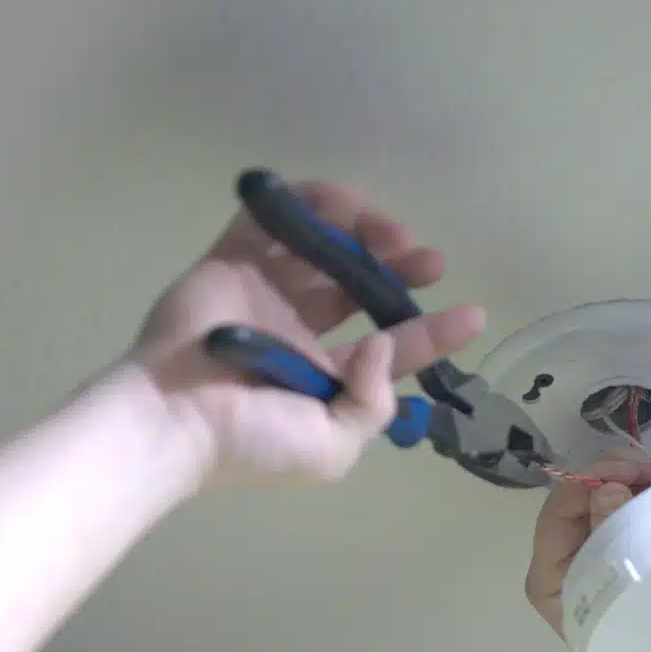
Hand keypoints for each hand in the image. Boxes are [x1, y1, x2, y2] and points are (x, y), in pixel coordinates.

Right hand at [120, 180, 484, 489]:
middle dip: (400, 267)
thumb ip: (372, 403)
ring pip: (322, 245)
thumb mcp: (334, 449)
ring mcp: (264, 292)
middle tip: (427, 260)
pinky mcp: (231, 262)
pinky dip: (304, 202)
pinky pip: (268, 220)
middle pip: (361, 284)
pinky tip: (337, 204)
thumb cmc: (255, 442)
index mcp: (324, 378)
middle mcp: (298, 331)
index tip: (474, 313)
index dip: (435, 331)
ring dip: (363, 230)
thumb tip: (383, 346)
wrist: (175, 421)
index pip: (391, 346)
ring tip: (390, 235)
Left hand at [523, 456, 650, 636]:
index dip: (592, 479)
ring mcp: (598, 556)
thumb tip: (605, 487)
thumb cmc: (646, 650)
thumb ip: (612, 536)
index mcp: (549, 575)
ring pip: (608, 499)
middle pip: (582, 498)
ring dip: (638, 482)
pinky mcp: (629, 554)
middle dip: (618, 475)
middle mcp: (567, 561)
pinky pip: (632, 512)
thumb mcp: (623, 593)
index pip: (558, 509)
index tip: (634, 469)